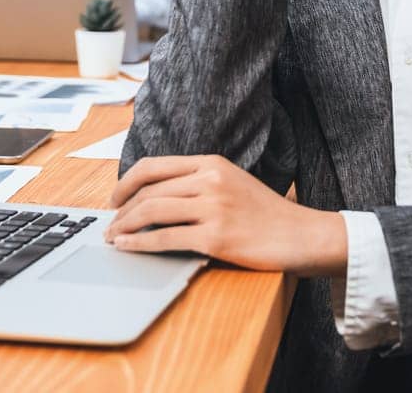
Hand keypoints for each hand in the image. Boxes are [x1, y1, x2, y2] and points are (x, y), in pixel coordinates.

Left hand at [105, 155, 347, 277]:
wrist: (302, 235)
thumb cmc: (267, 214)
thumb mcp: (233, 183)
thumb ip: (200, 182)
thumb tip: (157, 195)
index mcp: (212, 163)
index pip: (154, 165)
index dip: (126, 182)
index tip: (114, 198)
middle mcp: (210, 180)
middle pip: (148, 190)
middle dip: (121, 209)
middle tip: (109, 224)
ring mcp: (213, 208)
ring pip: (152, 211)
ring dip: (124, 226)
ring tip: (113, 238)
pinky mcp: (216, 237)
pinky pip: (165, 238)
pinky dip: (139, 244)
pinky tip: (127, 247)